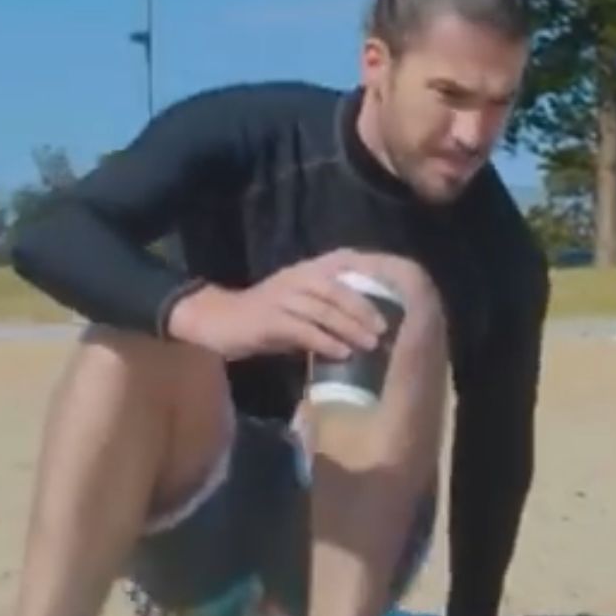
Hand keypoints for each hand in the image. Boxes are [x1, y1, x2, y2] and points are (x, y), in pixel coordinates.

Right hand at [167, 250, 389, 362]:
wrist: (219, 321)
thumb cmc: (265, 318)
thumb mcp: (300, 306)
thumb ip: (328, 310)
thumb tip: (366, 327)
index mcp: (306, 271)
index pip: (344, 261)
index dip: (371, 271)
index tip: (397, 289)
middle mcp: (296, 279)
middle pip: (338, 289)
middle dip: (365, 309)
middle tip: (386, 329)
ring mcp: (282, 298)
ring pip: (323, 309)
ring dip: (350, 327)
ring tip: (371, 344)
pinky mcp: (269, 321)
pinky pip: (303, 330)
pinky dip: (325, 342)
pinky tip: (341, 354)